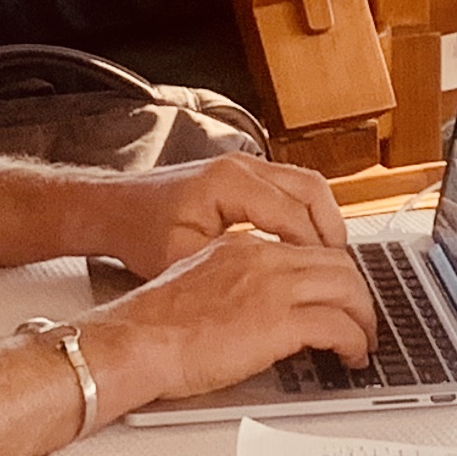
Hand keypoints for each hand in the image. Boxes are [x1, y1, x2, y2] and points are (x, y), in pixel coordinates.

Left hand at [89, 153, 349, 276]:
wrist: (113, 208)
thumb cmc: (139, 233)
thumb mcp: (182, 259)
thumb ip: (231, 269)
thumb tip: (272, 289)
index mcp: (229, 183)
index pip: (293, 215)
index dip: (315, 253)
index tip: (331, 283)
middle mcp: (242, 167)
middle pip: (313, 191)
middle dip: (332, 234)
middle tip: (344, 274)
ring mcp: (245, 166)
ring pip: (308, 186)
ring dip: (325, 223)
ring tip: (333, 264)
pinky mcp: (244, 176)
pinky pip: (292, 189)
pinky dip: (308, 216)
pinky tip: (308, 249)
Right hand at [90, 229, 373, 409]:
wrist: (135, 341)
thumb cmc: (153, 327)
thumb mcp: (198, 286)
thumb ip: (234, 285)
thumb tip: (257, 310)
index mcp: (243, 246)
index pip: (308, 250)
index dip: (334, 276)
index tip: (341, 297)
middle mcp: (263, 257)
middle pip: (339, 264)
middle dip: (359, 296)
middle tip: (362, 322)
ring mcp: (273, 286)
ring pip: (349, 289)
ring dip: (364, 319)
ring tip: (363, 343)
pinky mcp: (278, 321)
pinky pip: (339, 325)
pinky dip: (354, 342)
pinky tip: (351, 357)